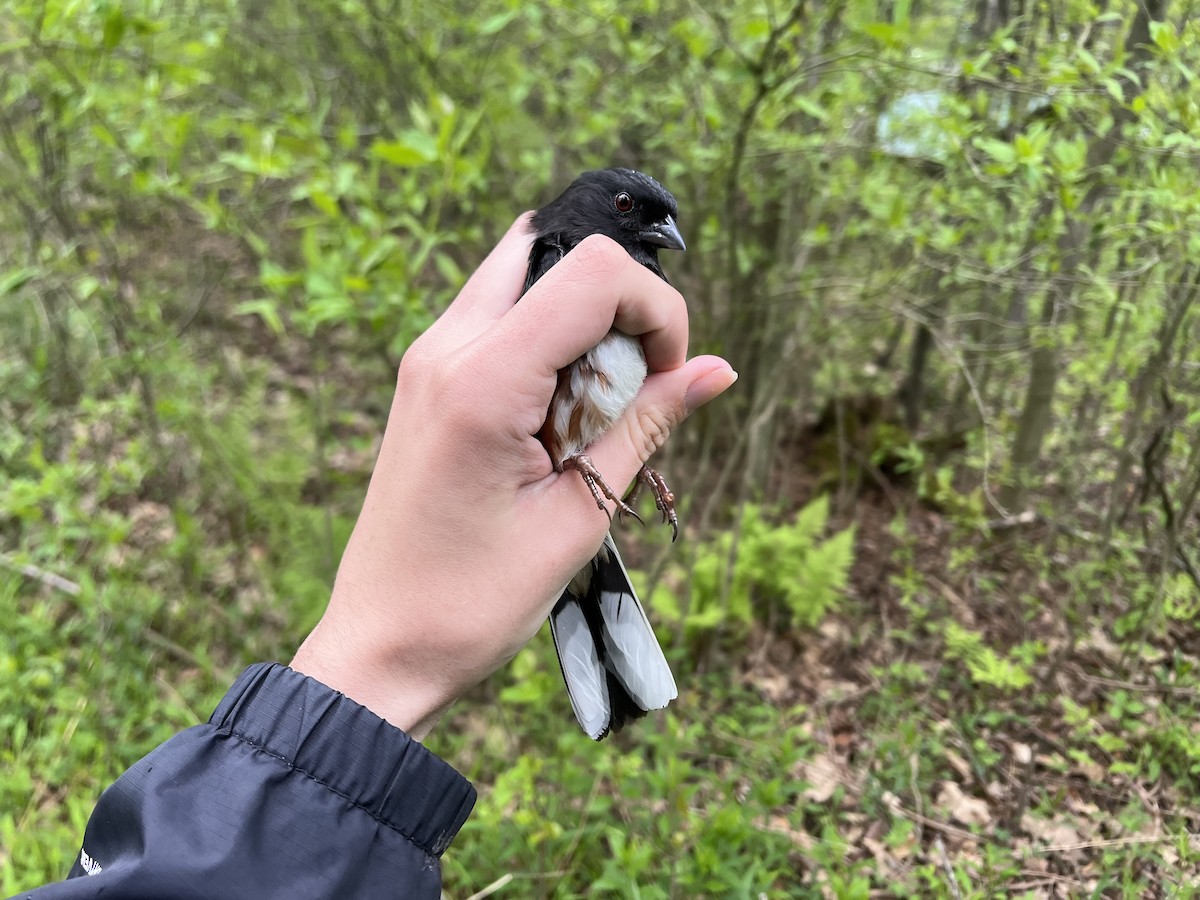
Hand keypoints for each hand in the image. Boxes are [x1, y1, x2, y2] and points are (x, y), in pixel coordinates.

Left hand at [289, 214, 736, 738]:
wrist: (380, 646)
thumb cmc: (473, 602)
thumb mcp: (578, 517)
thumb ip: (646, 426)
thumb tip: (717, 368)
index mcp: (482, 382)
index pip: (594, 271)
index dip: (656, 309)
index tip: (667, 378)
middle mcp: (443, 349)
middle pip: (553, 249)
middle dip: (616, 302)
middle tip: (629, 387)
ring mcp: (426, 357)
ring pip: (522, 273)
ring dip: (579, 319)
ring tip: (589, 410)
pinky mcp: (425, 376)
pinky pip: (497, 314)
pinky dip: (545, 338)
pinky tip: (555, 416)